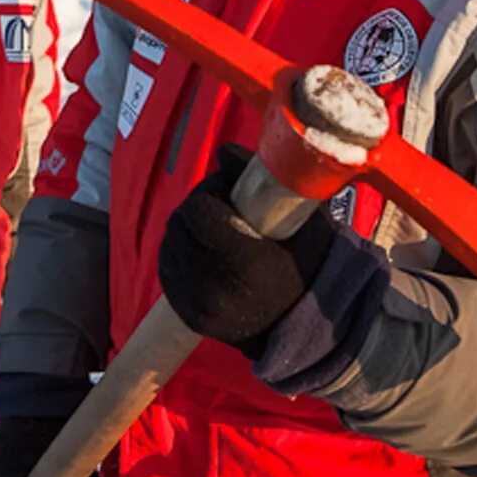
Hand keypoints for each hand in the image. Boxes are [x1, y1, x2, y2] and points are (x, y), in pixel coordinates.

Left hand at [156, 142, 337, 354]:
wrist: (303, 326)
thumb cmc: (308, 266)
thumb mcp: (303, 222)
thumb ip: (265, 182)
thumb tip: (223, 151)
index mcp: (246, 264)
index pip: (199, 211)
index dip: (212, 192)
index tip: (229, 192)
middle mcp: (215, 289)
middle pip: (182, 221)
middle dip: (200, 206)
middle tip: (224, 207)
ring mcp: (197, 305)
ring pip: (171, 240)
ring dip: (188, 228)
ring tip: (216, 229)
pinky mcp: (186, 313)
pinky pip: (168, 264)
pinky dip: (181, 250)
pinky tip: (205, 249)